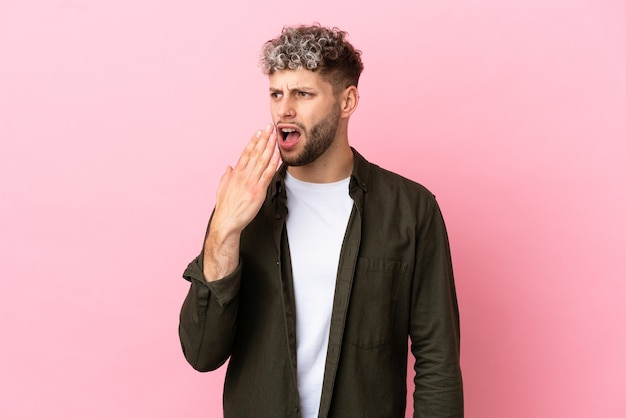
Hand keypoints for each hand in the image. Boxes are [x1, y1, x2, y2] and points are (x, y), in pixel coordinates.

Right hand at [203, 125, 279, 280]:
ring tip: (275, 136)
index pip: (246, 153)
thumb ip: (226, 177)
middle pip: (255, 153)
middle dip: (264, 139)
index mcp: (235, 174)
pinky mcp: (258, 191)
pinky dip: (273, 164)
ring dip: (270, 147)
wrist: (226, 222)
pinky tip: (278, 155)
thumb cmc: (225, 208)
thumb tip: (229, 168)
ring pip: (262, 161)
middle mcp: (243, 175)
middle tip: (270, 128)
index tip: (258, 132)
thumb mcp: (222, 189)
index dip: (253, 141)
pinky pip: (268, 175)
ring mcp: (251, 182)